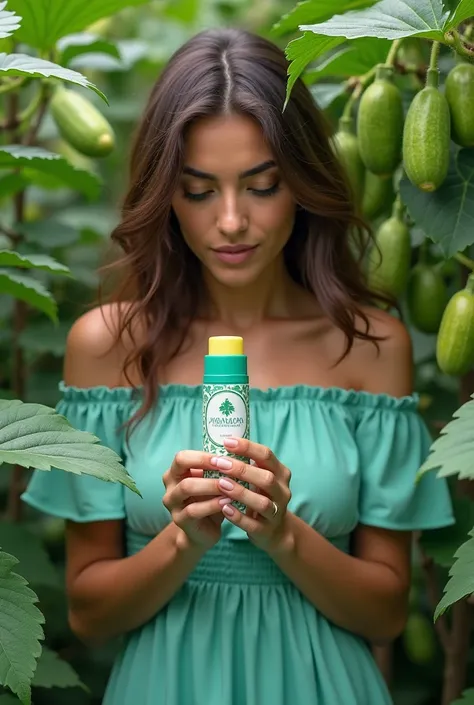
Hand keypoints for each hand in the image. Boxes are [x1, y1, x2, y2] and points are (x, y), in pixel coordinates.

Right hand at [162, 451, 232, 549]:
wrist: (204, 531)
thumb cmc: (210, 500)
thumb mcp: (213, 482)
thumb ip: (219, 470)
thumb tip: (239, 453)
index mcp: (176, 471)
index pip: (183, 456)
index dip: (203, 455)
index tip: (223, 457)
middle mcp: (170, 484)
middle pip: (181, 466)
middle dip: (206, 464)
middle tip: (227, 467)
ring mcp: (172, 503)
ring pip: (187, 487)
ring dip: (210, 484)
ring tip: (230, 485)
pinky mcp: (179, 519)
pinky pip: (194, 510)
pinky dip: (212, 504)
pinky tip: (226, 502)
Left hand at [210, 437, 292, 552]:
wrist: (275, 531)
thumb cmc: (261, 496)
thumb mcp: (259, 478)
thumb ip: (247, 464)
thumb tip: (222, 443)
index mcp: (280, 473)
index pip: (267, 455)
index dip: (247, 447)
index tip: (227, 441)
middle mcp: (282, 492)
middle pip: (267, 478)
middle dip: (242, 469)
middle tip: (219, 463)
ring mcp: (276, 512)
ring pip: (262, 502)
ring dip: (241, 492)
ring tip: (221, 484)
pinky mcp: (267, 531)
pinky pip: (253, 524)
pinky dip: (238, 516)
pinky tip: (224, 508)